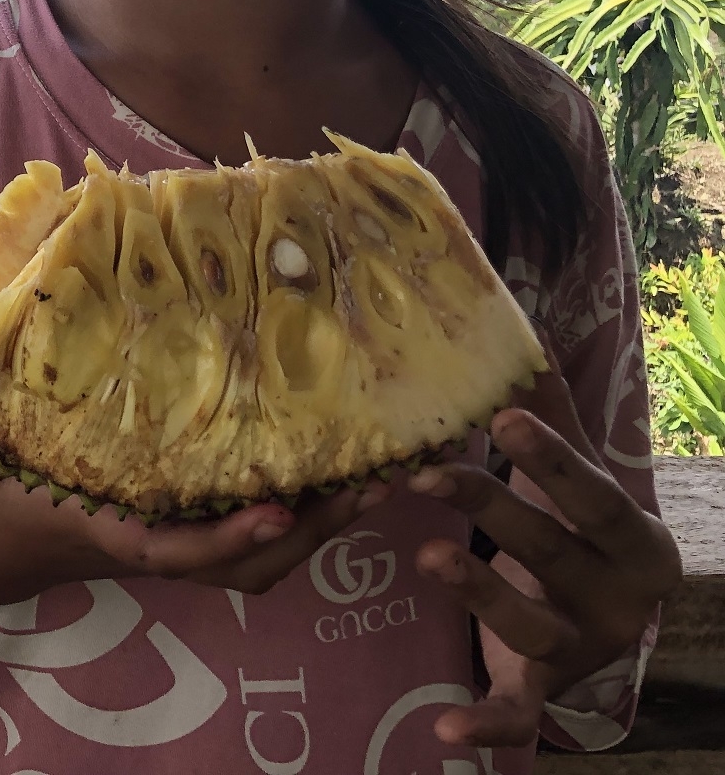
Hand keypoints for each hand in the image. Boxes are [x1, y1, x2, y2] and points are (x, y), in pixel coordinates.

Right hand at [0, 371, 390, 602]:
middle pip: (251, 563)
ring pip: (266, 558)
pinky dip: (306, 516)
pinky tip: (340, 470)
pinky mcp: (186, 529)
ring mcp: (175, 541)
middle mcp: (154, 543)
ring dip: (325, 523)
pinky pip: (259, 538)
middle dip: (313, 529)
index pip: (180, 550)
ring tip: (381, 469)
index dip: (231, 537)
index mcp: (109, 527)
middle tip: (372, 478)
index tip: (276, 509)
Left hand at [409, 369, 681, 749]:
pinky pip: (518, 712)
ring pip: (530, 623)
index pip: (590, 494)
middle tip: (428, 472)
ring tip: (428, 556)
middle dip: (492, 510)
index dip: (548, 459)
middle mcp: (616, 598)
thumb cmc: (582, 529)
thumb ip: (551, 414)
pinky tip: (447, 731)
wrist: (612, 618)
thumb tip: (521, 331)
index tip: (501, 417)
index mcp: (633, 539)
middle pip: (550, 550)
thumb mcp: (576, 477)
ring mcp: (582, 647)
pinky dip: (488, 723)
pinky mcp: (546, 690)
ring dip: (480, 592)